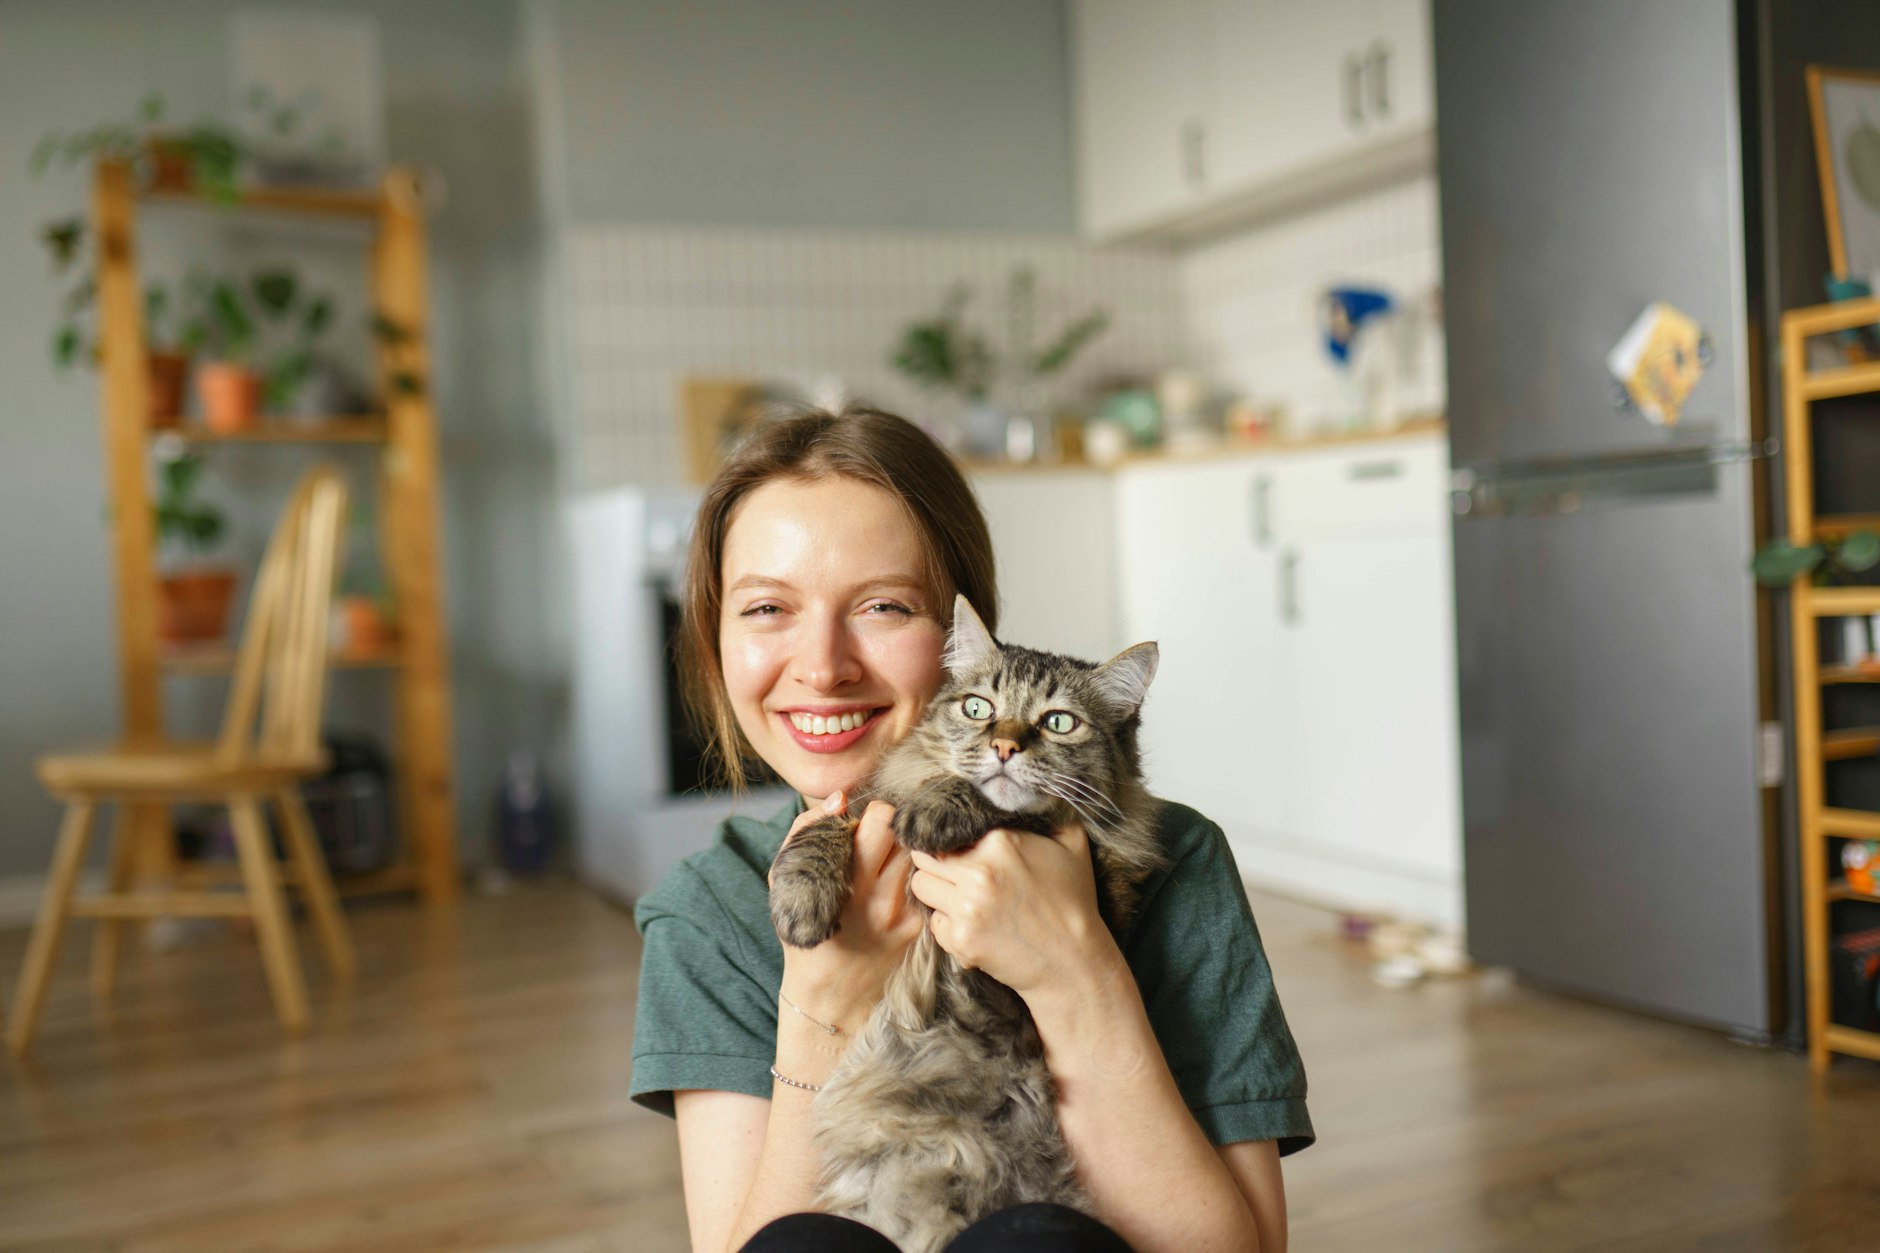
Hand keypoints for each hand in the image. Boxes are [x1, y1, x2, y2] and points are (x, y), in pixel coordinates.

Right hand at [773, 795, 923, 1032]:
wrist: (828, 994)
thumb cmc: (804, 928)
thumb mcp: (787, 879)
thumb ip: (807, 830)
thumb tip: (840, 799)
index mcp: (845, 878)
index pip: (882, 818)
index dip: (873, 816)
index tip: (862, 829)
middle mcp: (878, 895)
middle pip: (906, 833)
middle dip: (893, 829)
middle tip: (878, 842)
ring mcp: (901, 912)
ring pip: (916, 856)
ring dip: (902, 854)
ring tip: (882, 868)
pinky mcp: (916, 926)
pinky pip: (920, 884)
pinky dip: (907, 881)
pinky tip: (889, 894)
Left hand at [907, 822, 1118, 1000]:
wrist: (1074, 962)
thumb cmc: (1074, 903)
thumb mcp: (1073, 846)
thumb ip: (1050, 813)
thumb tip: (1035, 789)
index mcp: (1000, 841)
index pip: (946, 828)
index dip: (948, 839)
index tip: (955, 849)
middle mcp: (978, 870)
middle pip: (924, 856)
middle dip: (936, 864)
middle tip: (954, 876)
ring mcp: (967, 906)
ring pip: (920, 886)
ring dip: (936, 892)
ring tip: (961, 899)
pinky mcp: (961, 939)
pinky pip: (933, 924)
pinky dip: (948, 926)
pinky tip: (973, 927)